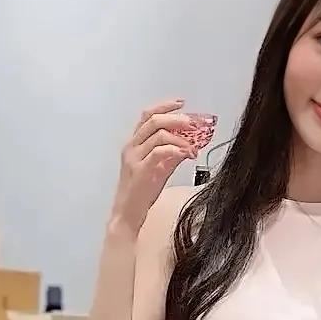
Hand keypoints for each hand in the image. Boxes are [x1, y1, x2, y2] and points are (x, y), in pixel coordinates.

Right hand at [109, 99, 196, 235]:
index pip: (148, 115)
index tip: (181, 104)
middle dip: (176, 119)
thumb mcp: (159, 169)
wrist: (127, 215)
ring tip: (192, 146)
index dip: (165, 106)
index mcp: (134, 144)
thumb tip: (189, 144)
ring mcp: (135, 158)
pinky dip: (176, 150)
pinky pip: (159, 152)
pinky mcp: (141, 170)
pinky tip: (186, 155)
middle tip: (193, 123)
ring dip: (180, 137)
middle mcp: (132, 147)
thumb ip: (171, 155)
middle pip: (154, 120)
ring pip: (158, 134)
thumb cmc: (140, 194)